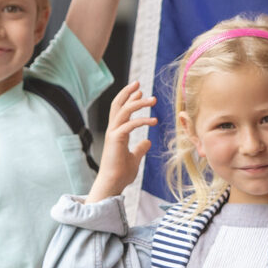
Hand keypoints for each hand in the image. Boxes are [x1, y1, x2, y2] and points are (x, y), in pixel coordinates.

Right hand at [87, 83, 157, 201]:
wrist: (113, 183)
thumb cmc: (121, 173)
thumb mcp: (134, 158)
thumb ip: (140, 149)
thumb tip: (147, 142)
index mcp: (116, 132)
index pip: (121, 110)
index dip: (129, 99)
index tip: (140, 90)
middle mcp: (113, 130)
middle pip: (118, 105)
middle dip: (128, 93)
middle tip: (139, 84)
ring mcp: (113, 134)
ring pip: (124, 111)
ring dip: (138, 103)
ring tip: (153, 100)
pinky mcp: (116, 140)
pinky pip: (129, 125)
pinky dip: (142, 120)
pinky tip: (154, 121)